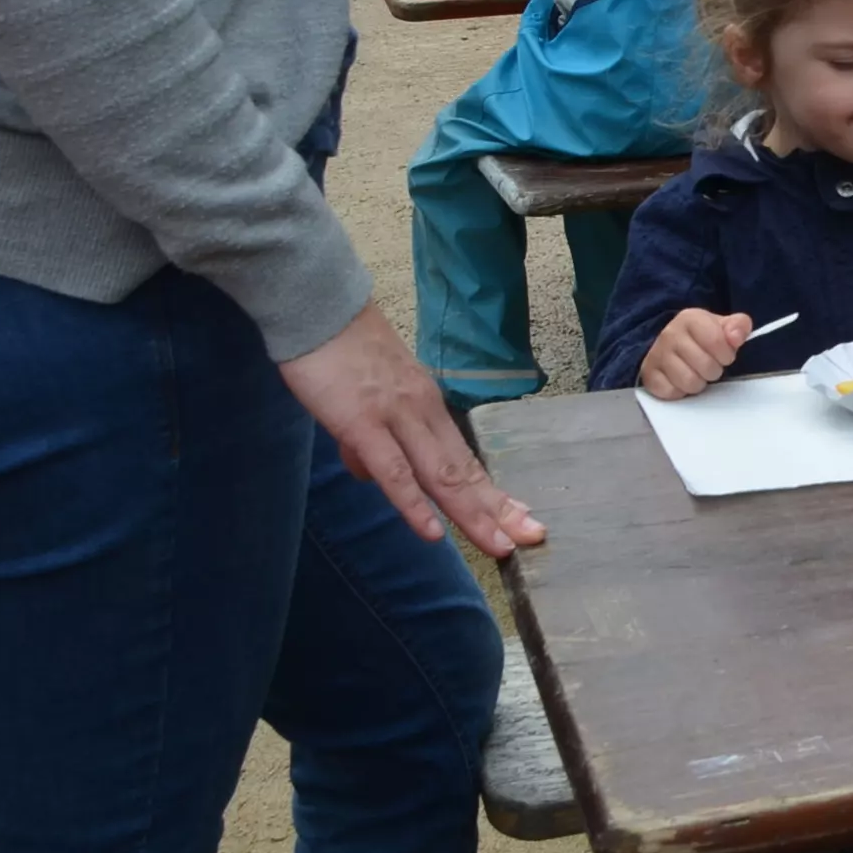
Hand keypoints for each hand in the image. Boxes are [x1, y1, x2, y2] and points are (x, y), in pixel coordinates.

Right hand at [278, 304, 544, 556]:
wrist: (319, 307)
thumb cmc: (338, 352)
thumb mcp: (368, 398)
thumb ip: (374, 437)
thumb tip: (373, 474)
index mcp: (426, 406)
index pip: (465, 458)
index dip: (492, 491)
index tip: (520, 516)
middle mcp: (423, 412)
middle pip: (465, 471)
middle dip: (499, 510)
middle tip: (532, 538)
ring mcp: (397, 417)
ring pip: (441, 475)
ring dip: (472, 515)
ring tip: (500, 545)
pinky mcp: (364, 422)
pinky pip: (395, 471)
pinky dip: (415, 505)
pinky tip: (433, 532)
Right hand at [639, 308, 757, 400]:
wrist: (670, 346)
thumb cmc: (701, 337)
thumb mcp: (723, 326)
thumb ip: (738, 326)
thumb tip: (736, 337)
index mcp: (690, 318)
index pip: (716, 341)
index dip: (726, 354)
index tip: (725, 355)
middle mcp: (670, 334)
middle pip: (705, 366)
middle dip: (714, 370)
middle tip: (709, 365)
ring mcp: (656, 355)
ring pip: (689, 382)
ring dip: (699, 382)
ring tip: (697, 373)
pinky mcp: (648, 376)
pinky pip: (672, 393)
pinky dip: (680, 391)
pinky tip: (681, 380)